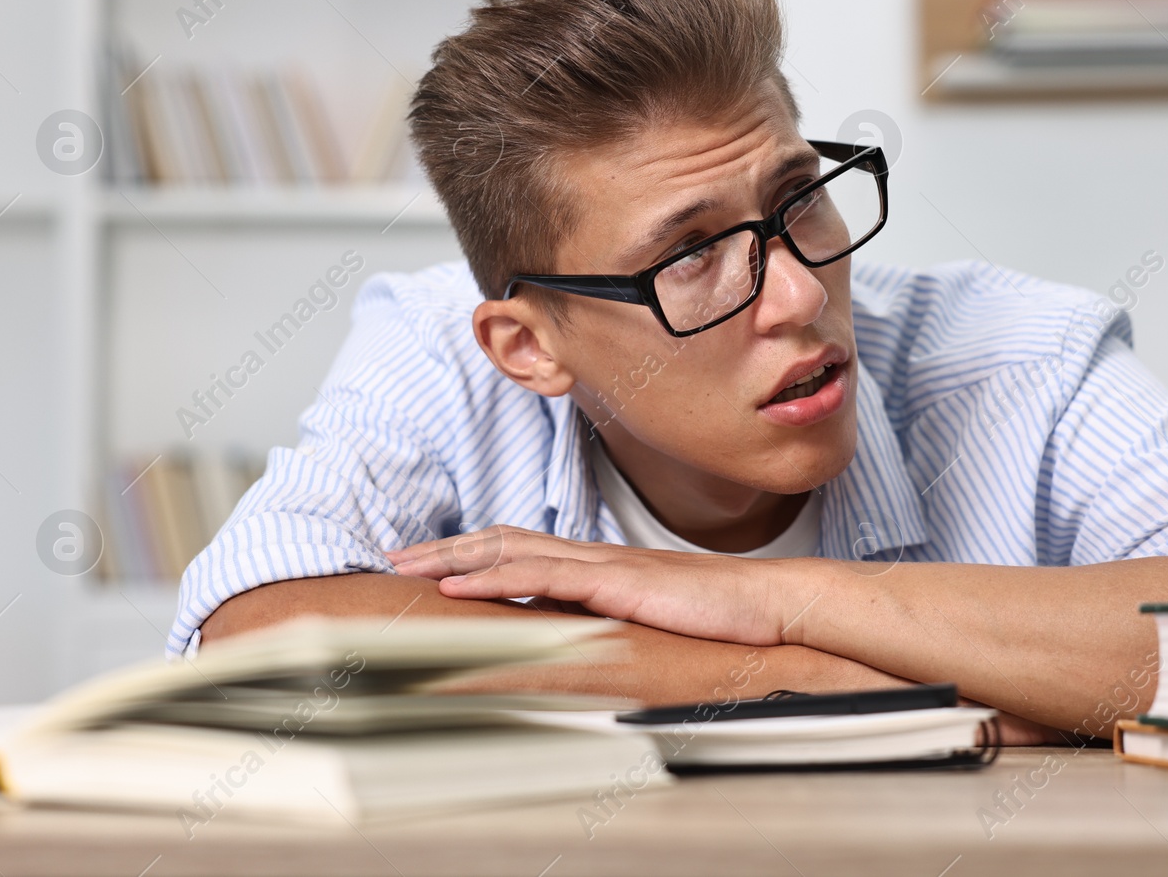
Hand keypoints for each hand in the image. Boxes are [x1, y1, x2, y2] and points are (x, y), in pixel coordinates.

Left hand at [385, 526, 820, 646]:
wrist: (771, 602)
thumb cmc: (721, 612)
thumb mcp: (653, 613)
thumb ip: (614, 612)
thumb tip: (576, 626)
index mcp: (601, 563)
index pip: (522, 547)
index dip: (472, 550)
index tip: (430, 560)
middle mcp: (593, 556)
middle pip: (504, 540)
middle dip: (446, 547)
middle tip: (395, 557)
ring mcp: (603, 566)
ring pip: (512, 553)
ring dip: (454, 559)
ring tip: (408, 567)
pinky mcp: (616, 584)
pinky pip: (545, 578)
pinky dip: (495, 578)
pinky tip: (462, 586)